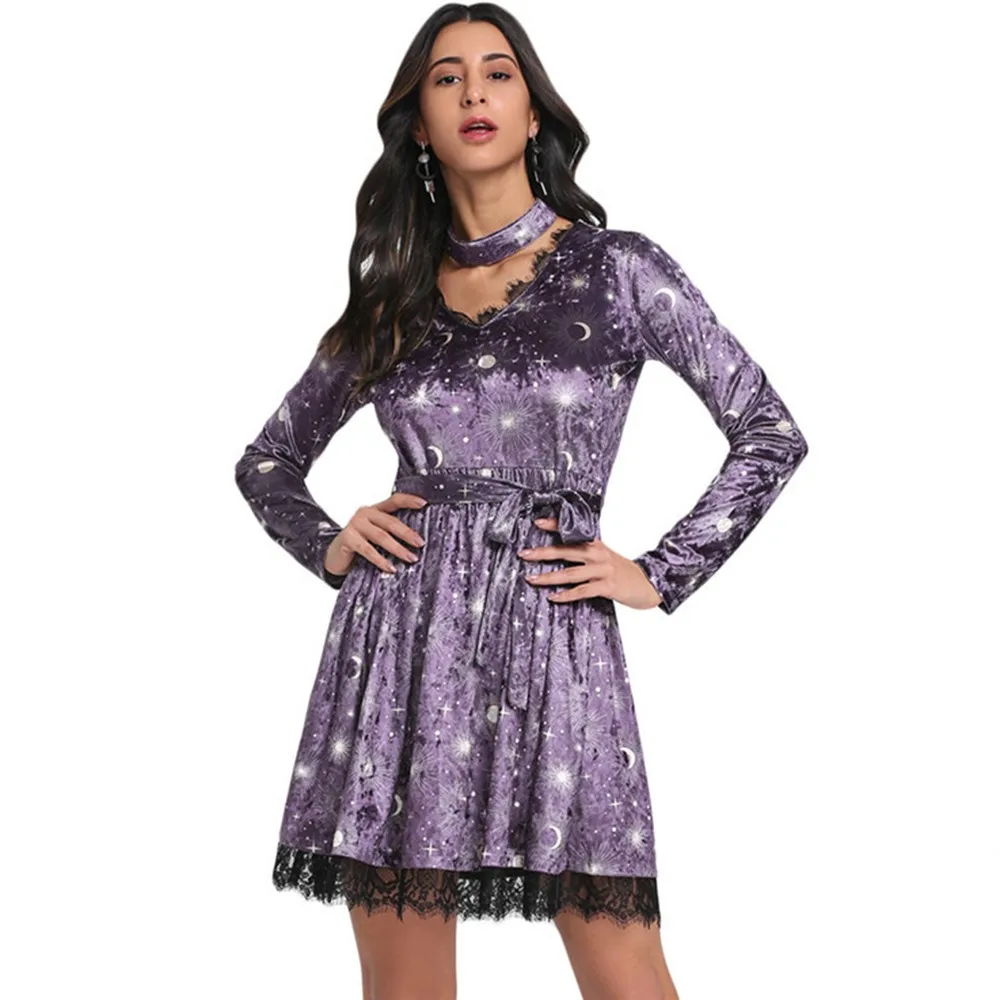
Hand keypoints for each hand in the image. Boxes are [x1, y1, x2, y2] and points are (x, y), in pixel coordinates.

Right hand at [323, 492, 426, 576]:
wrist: (335, 556)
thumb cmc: (360, 544)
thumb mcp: (375, 534)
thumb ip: (389, 532)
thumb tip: (416, 541)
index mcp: (374, 510)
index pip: (393, 501)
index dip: (408, 501)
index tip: (423, 503)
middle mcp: (365, 514)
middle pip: (390, 522)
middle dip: (407, 534)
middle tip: (420, 544)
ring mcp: (355, 525)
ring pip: (381, 536)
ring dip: (398, 549)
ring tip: (410, 558)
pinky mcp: (348, 538)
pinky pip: (368, 550)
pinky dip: (380, 560)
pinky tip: (390, 567)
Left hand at [518, 516, 662, 609]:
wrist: (649, 584)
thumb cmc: (623, 571)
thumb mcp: (606, 556)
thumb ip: (587, 552)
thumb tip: (560, 552)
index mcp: (596, 544)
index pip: (573, 531)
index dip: (555, 525)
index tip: (536, 522)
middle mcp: (598, 554)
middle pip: (565, 551)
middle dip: (542, 553)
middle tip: (523, 554)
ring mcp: (603, 570)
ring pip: (570, 573)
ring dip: (548, 576)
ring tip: (531, 578)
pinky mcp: (607, 587)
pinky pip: (582, 591)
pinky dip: (566, 595)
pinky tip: (553, 597)